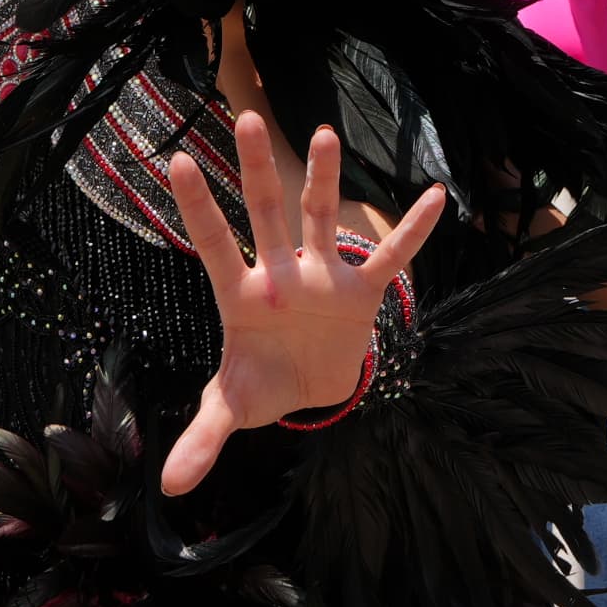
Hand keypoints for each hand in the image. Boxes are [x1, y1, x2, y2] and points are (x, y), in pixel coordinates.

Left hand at [158, 116, 447, 495]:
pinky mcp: (361, 291)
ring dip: (325, 179)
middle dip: (256, 169)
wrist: (311, 386)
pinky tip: (436, 198)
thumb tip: (170, 489)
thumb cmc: (263, 384)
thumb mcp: (232, 409)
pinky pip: (392, 259)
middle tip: (245, 117)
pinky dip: (412, 231)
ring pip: (322, 218)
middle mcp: (280, 273)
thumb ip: (202, 438)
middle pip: (266, 213)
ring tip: (325, 134)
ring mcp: (322, 275)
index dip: (197, 206)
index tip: (175, 160)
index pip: (214, 243)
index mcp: (242, 296)